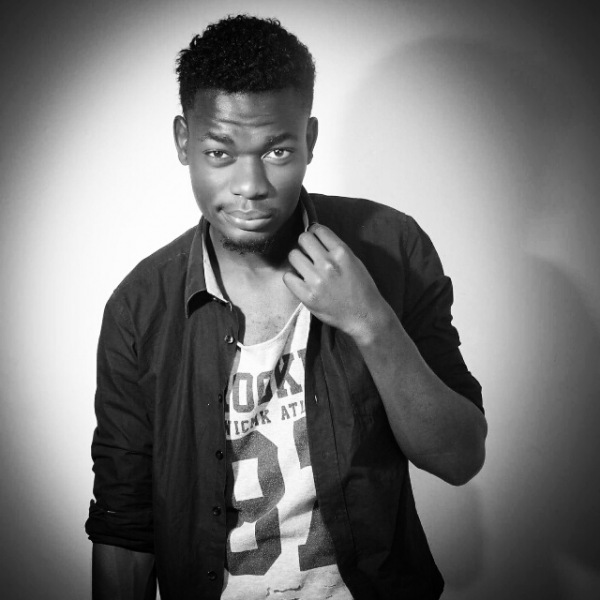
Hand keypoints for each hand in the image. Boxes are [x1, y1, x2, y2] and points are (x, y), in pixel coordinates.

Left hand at [283, 224, 390, 343]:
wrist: (364, 316)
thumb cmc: (362, 288)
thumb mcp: (354, 261)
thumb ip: (336, 249)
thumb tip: (316, 237)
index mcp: (342, 252)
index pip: (318, 229)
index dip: (314, 232)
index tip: (315, 239)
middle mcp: (328, 264)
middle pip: (303, 239)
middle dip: (305, 244)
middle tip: (309, 253)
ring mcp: (316, 280)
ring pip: (293, 256)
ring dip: (298, 259)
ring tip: (305, 268)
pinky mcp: (307, 296)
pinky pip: (287, 277)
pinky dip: (292, 277)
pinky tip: (301, 281)